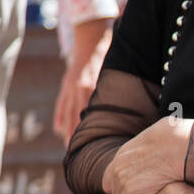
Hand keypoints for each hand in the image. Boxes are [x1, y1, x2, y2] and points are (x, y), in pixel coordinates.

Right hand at [53, 19, 113, 145]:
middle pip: (76, 117)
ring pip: (67, 113)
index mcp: (92, 87)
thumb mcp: (114, 73)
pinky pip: (60, 104)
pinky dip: (59, 118)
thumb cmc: (107, 57)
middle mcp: (80, 89)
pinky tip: (59, 131)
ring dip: (66, 131)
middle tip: (78, 155)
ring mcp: (70, 87)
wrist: (90, 39)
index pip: (90, 114)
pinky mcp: (65, 85)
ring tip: (67, 147)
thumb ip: (118, 91)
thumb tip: (135, 108)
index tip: (92, 147)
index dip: (90, 131)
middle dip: (76, 136)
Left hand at [102, 116, 193, 193]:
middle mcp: (117, 171)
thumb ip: (148, 146)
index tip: (133, 190)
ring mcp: (123, 185)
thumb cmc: (175, 139)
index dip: (120, 185)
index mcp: (121, 157)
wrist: (178, 147)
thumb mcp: (154, 136)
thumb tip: (161, 138)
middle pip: (116, 193)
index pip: (109, 178)